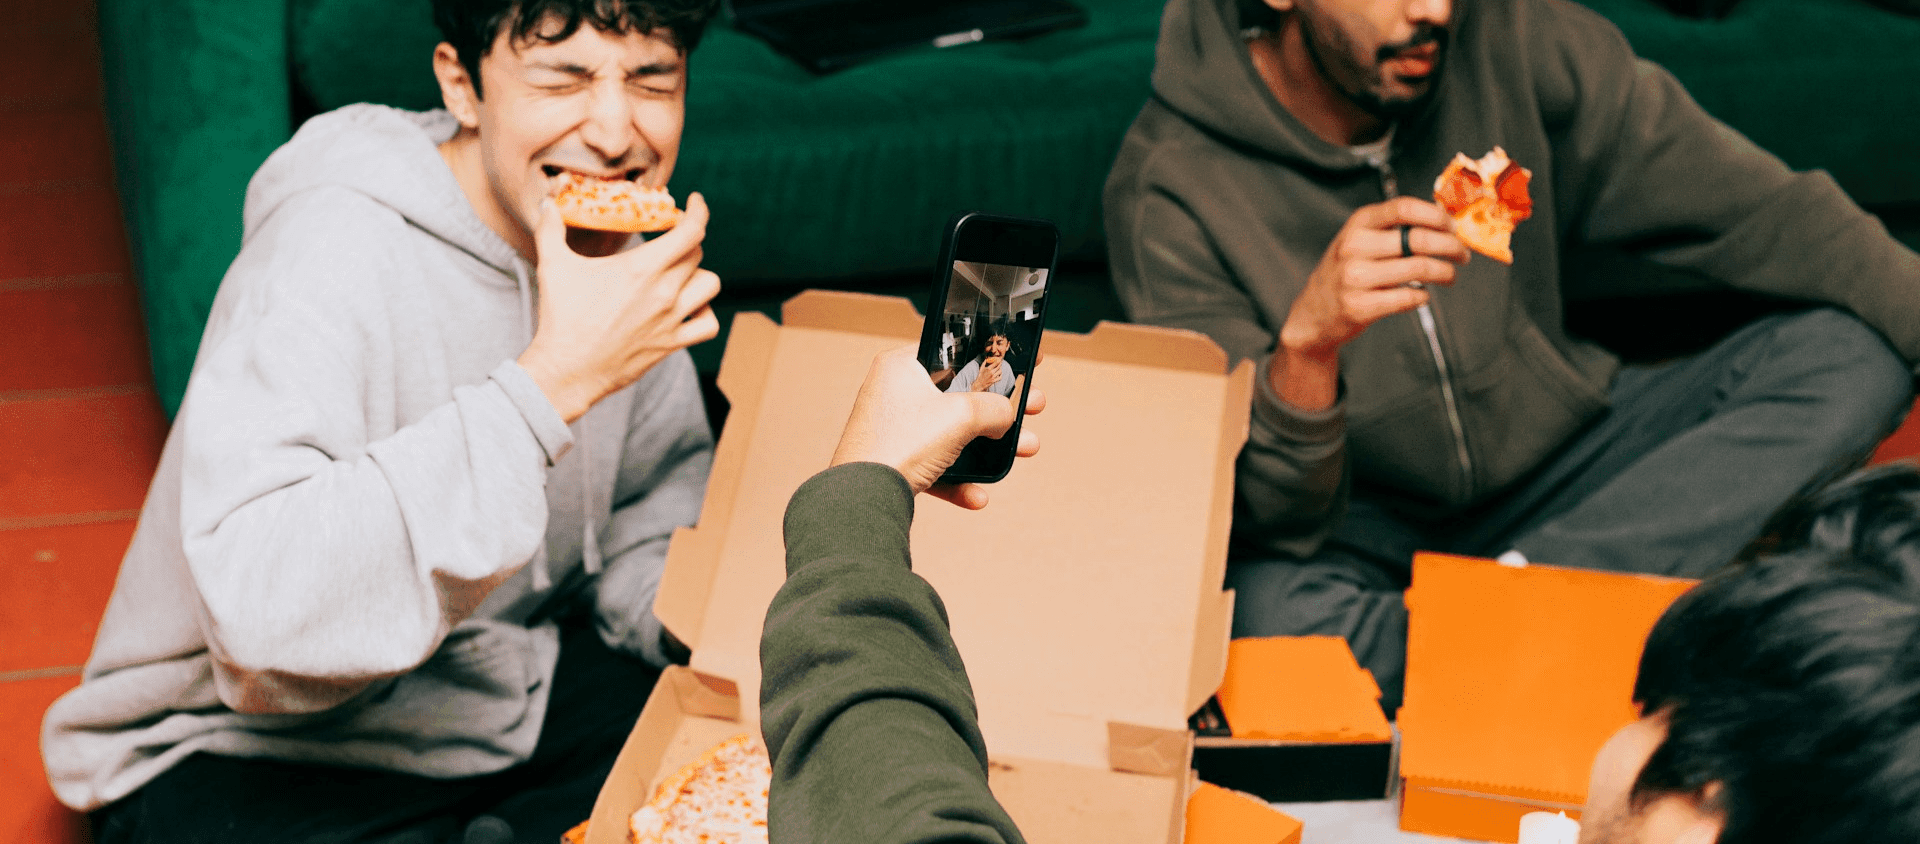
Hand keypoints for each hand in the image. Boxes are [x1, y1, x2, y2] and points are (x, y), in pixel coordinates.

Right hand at [517, 194, 721, 422]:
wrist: (567, 370)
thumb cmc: (561, 318)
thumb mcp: (553, 266)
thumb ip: (551, 229)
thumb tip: (548, 203)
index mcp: (641, 268)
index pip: (690, 231)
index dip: (699, 211)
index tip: (695, 203)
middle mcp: (664, 292)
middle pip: (697, 253)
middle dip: (686, 240)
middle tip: (672, 241)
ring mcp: (671, 320)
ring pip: (711, 285)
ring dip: (699, 274)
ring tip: (680, 274)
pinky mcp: (672, 344)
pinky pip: (709, 324)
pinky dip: (705, 313)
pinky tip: (688, 307)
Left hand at [831, 346, 1043, 509]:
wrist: (863, 498)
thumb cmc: (900, 444)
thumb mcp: (961, 415)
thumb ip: (994, 407)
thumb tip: (1007, 415)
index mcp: (902, 366)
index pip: (954, 351)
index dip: (991, 355)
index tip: (1020, 359)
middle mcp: (895, 394)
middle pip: (961, 395)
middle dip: (1002, 406)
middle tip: (1034, 404)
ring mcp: (894, 430)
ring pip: (953, 434)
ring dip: (991, 445)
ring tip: (1026, 448)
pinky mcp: (895, 463)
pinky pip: (937, 466)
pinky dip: (960, 479)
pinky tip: (978, 495)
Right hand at [971, 358, 1003, 391]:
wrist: (979, 384)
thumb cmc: (980, 376)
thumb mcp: (981, 368)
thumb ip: (984, 363)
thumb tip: (986, 359)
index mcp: (988, 368)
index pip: (996, 363)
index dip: (999, 361)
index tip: (1000, 360)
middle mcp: (991, 372)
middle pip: (999, 367)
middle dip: (1000, 365)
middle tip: (1000, 364)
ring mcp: (993, 377)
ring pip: (1000, 371)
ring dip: (1000, 370)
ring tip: (999, 369)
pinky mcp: (994, 380)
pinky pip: (1000, 377)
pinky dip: (1001, 375)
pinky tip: (999, 375)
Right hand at [1271, 197, 1468, 409]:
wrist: (1313, 313)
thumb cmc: (1346, 272)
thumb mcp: (1359, 240)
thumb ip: (1393, 229)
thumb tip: (1445, 223)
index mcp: (1357, 224)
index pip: (1404, 208)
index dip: (1436, 216)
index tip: (1453, 226)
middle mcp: (1353, 247)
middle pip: (1419, 239)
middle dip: (1451, 246)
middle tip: (1463, 255)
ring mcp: (1355, 278)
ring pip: (1420, 268)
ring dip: (1445, 272)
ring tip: (1450, 275)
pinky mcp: (1360, 307)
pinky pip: (1409, 297)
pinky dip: (1424, 296)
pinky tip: (1423, 294)